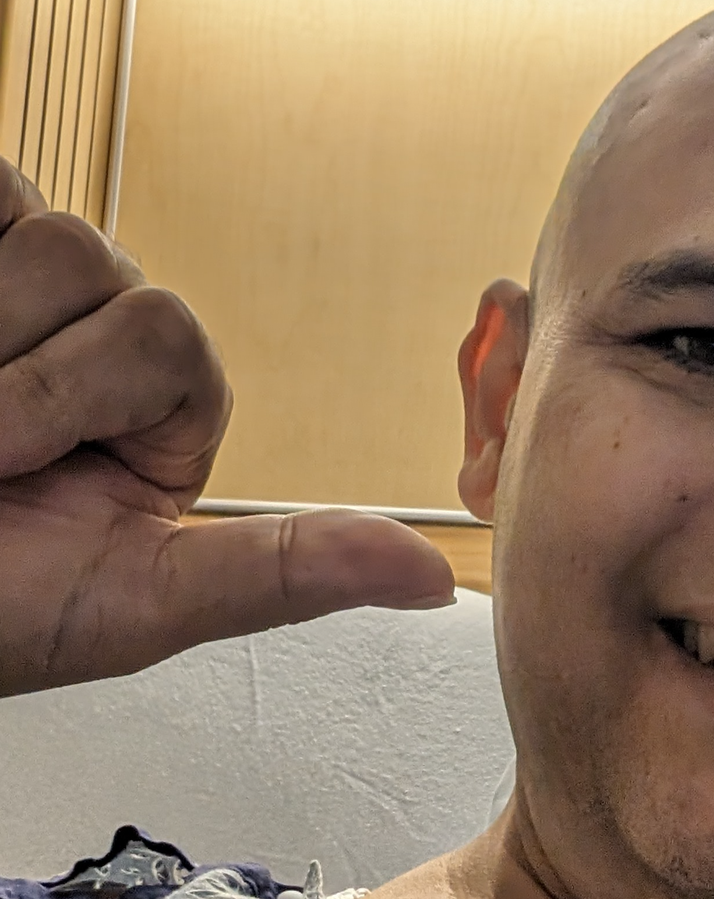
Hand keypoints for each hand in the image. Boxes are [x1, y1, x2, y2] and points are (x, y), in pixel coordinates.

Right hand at [0, 161, 455, 698]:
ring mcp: (22, 281)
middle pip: (95, 264)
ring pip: (45, 236)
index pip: (165, 335)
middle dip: (21, 376)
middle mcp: (96, 331)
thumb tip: (429, 576)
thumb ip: (286, 575)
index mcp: (160, 404)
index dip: (87, 394)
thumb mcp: (143, 602)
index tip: (28, 466)